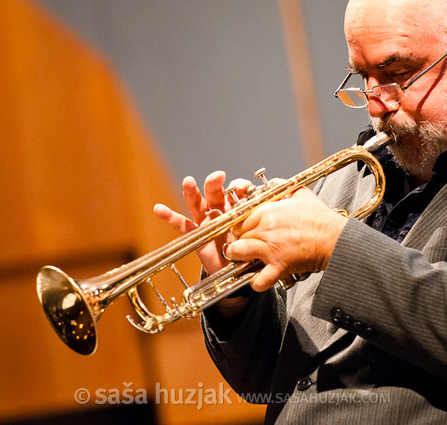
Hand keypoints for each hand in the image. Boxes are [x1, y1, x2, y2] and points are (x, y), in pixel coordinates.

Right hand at [154, 171, 254, 318]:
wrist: (237, 270)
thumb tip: (287, 205)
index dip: (239, 188)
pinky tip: (159, 209)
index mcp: (235, 208)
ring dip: (191, 192)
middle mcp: (218, 211)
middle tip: (218, 176)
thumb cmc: (249, 248)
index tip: (245, 187)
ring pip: (197, 204)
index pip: (235, 192)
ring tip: (188, 182)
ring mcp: (204, 221)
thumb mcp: (260, 234)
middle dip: (215, 184)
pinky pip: (181, 225)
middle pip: (214, 194)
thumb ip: (267, 222)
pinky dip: (169, 217)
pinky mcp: (194, 234)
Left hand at [225, 187, 347, 291]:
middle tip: (243, 244)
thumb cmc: (320, 217)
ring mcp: (271, 248)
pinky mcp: (279, 265)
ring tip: (242, 259)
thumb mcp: (300, 193)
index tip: (242, 230)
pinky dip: (257, 282)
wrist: (335, 238)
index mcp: (268, 211)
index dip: (239, 226)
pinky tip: (258, 279)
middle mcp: (265, 228)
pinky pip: (259, 278)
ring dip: (238, 257)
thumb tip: (270, 184)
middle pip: (237, 235)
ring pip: (239, 253)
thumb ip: (281, 186)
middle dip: (238, 240)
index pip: (239, 218)